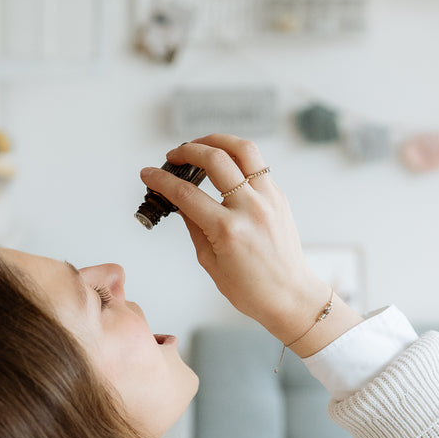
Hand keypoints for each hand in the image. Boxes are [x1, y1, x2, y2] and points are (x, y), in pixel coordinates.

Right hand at [141, 135, 358, 352]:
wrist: (291, 297)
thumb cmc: (252, 290)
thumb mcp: (210, 262)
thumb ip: (193, 226)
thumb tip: (179, 201)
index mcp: (228, 230)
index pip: (186, 193)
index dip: (161, 180)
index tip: (148, 173)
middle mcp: (250, 208)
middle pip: (215, 159)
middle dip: (187, 151)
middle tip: (173, 156)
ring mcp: (269, 199)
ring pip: (243, 149)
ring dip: (217, 140)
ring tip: (200, 145)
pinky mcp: (279, 197)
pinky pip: (257, 165)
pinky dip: (236, 158)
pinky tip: (223, 165)